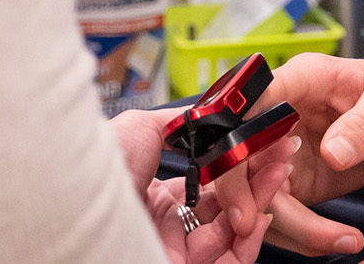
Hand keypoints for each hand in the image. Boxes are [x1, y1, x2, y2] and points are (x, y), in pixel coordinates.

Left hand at [109, 106, 298, 262]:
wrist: (79, 207)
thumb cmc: (100, 168)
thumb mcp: (139, 128)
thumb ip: (177, 124)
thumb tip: (207, 113)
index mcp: (150, 196)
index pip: (206, 184)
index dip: (238, 164)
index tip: (263, 139)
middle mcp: (162, 227)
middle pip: (224, 206)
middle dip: (257, 177)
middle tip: (283, 152)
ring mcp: (172, 252)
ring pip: (230, 230)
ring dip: (260, 199)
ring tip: (279, 171)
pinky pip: (228, 259)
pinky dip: (250, 238)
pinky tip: (261, 210)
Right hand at [258, 52, 363, 253]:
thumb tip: (333, 154)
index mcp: (298, 82)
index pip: (247, 109)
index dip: (236, 148)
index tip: (246, 181)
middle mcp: (280, 117)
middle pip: (239, 159)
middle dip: (245, 197)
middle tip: (257, 229)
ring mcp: (283, 152)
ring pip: (258, 194)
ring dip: (285, 227)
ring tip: (338, 240)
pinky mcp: (296, 182)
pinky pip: (285, 215)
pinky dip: (304, 236)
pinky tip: (339, 240)